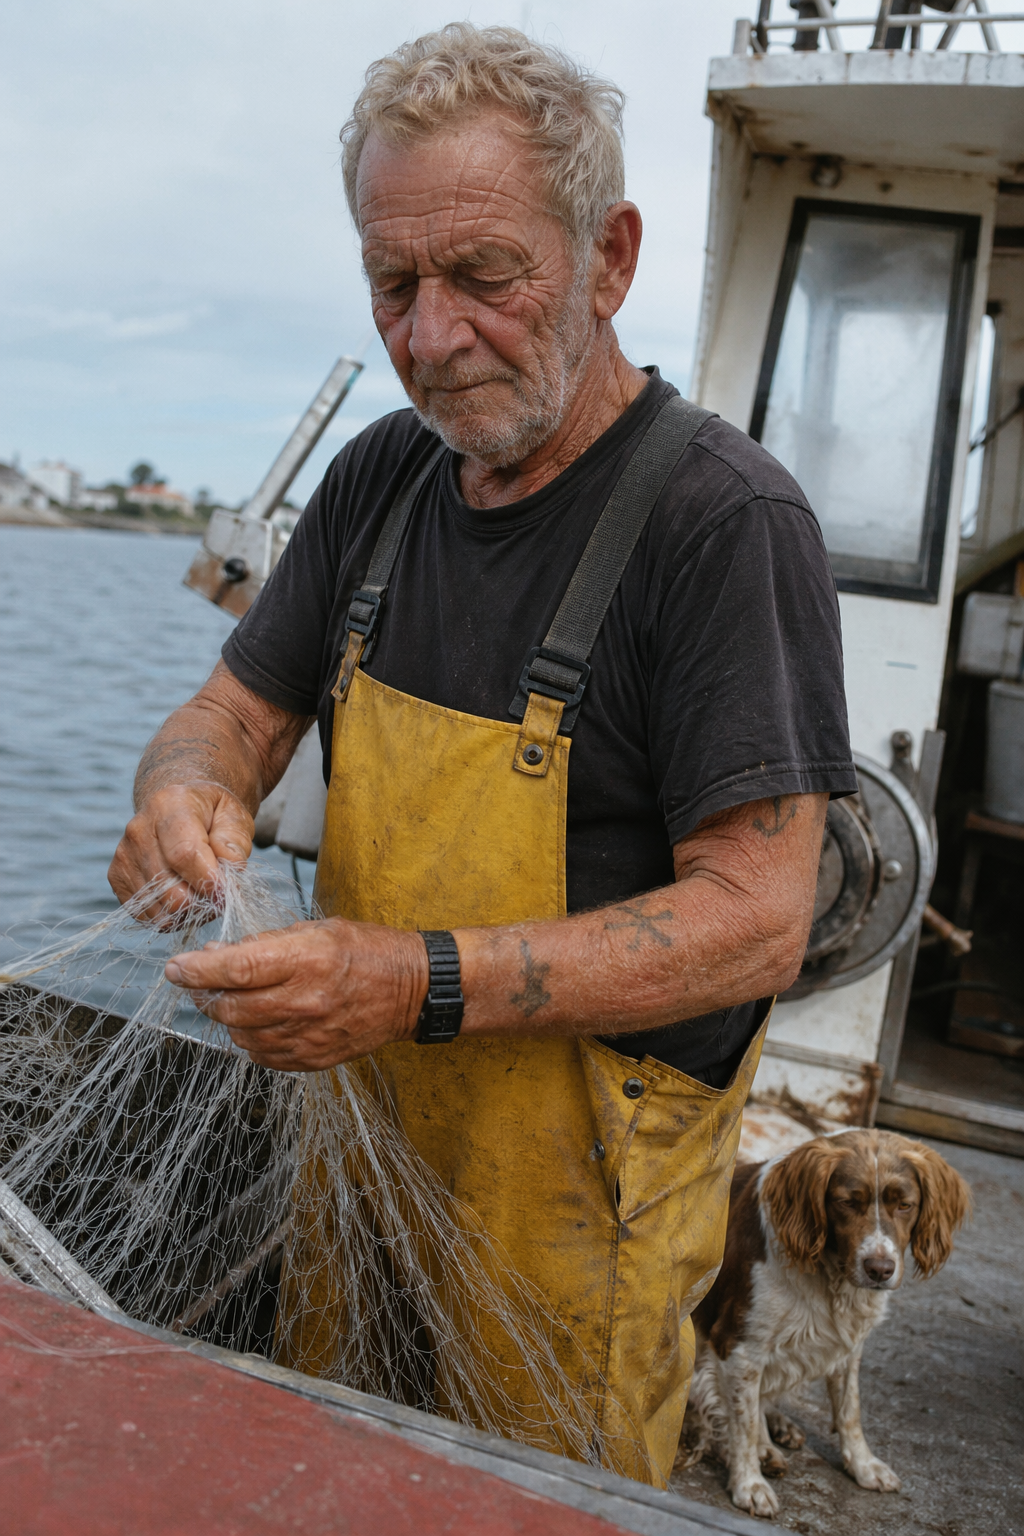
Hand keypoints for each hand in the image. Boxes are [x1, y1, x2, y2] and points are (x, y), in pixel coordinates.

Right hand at [108, 782, 253, 923]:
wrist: (178, 809)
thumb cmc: (210, 815)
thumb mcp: (234, 815)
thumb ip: (234, 841)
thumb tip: (227, 871)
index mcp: (170, 806)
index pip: (185, 854)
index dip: (208, 880)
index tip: (226, 891)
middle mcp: (139, 830)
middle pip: (169, 888)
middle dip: (201, 900)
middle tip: (218, 894)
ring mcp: (124, 855)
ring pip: (158, 907)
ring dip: (187, 911)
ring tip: (201, 892)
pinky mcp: (116, 877)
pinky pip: (146, 914)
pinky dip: (169, 915)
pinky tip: (182, 895)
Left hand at [163, 918, 429, 1070]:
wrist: (412, 991)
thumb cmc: (367, 951)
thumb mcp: (318, 929)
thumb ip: (269, 944)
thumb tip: (221, 955)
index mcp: (307, 959)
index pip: (237, 968)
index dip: (198, 970)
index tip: (176, 968)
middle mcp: (306, 1000)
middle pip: (232, 1007)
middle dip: (206, 996)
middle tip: (201, 985)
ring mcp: (309, 1034)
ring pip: (242, 1035)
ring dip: (228, 1019)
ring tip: (236, 1001)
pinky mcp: (313, 1058)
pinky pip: (263, 1056)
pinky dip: (251, 1039)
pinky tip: (260, 1022)